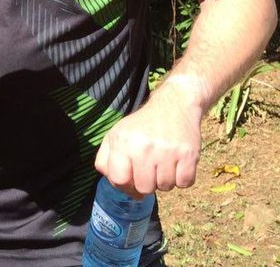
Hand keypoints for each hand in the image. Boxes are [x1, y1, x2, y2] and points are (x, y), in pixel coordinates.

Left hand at [94, 82, 203, 197]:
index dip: (125, 186)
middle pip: (144, 188)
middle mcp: (143, 147)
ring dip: (165, 181)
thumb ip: (105, 160)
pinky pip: (185, 183)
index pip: (119, 180)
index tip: (132, 181)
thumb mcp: (115, 135)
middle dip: (147, 184)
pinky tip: (177, 164)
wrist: (173, 106)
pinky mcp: (188, 154)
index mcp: (122, 142)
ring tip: (163, 164)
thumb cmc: (141, 127)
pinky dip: (182, 179)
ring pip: (165, 187)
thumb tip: (116, 184)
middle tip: (150, 169)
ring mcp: (167, 151)